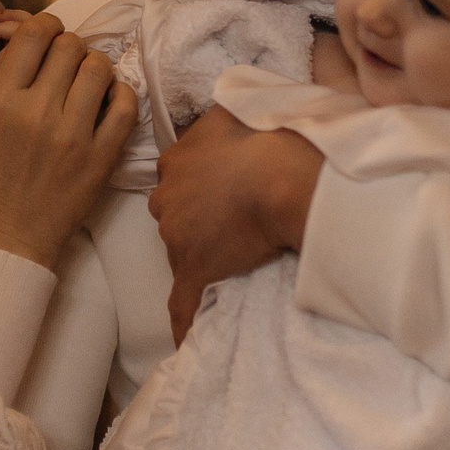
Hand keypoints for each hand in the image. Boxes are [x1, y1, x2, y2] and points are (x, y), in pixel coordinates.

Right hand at [0, 12, 137, 268]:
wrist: (12, 233)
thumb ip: (12, 78)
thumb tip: (43, 40)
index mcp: (2, 99)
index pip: (36, 33)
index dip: (47, 28)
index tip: (49, 40)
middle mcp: (37, 111)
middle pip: (70, 46)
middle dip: (70, 50)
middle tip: (67, 67)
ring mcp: (73, 134)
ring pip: (99, 67)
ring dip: (95, 68)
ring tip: (88, 85)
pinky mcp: (102, 156)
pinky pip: (126, 103)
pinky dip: (120, 95)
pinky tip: (107, 104)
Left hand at [150, 106, 322, 341]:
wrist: (283, 174)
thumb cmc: (268, 137)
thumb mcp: (237, 109)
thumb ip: (219, 120)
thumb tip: (222, 120)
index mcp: (176, 160)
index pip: (176, 176)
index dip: (198, 184)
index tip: (219, 189)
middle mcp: (167, 197)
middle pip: (174, 212)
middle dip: (194, 217)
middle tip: (229, 220)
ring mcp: (178, 235)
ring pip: (180, 248)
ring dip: (200, 253)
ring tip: (232, 257)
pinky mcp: (196, 267)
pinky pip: (183, 301)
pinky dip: (183, 320)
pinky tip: (183, 340)